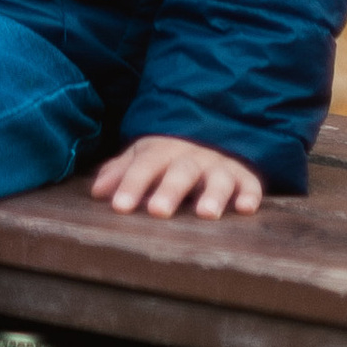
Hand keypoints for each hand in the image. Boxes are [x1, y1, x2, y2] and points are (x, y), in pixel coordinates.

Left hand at [89, 137, 262, 222]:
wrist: (211, 133)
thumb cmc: (169, 157)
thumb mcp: (144, 156)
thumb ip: (122, 172)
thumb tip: (97, 191)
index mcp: (164, 150)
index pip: (145, 164)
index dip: (132, 184)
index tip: (119, 207)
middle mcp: (193, 156)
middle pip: (180, 171)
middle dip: (169, 190)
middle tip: (157, 211)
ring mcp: (219, 165)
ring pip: (217, 178)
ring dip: (213, 194)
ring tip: (205, 214)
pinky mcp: (244, 177)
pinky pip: (250, 184)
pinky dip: (249, 194)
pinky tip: (246, 208)